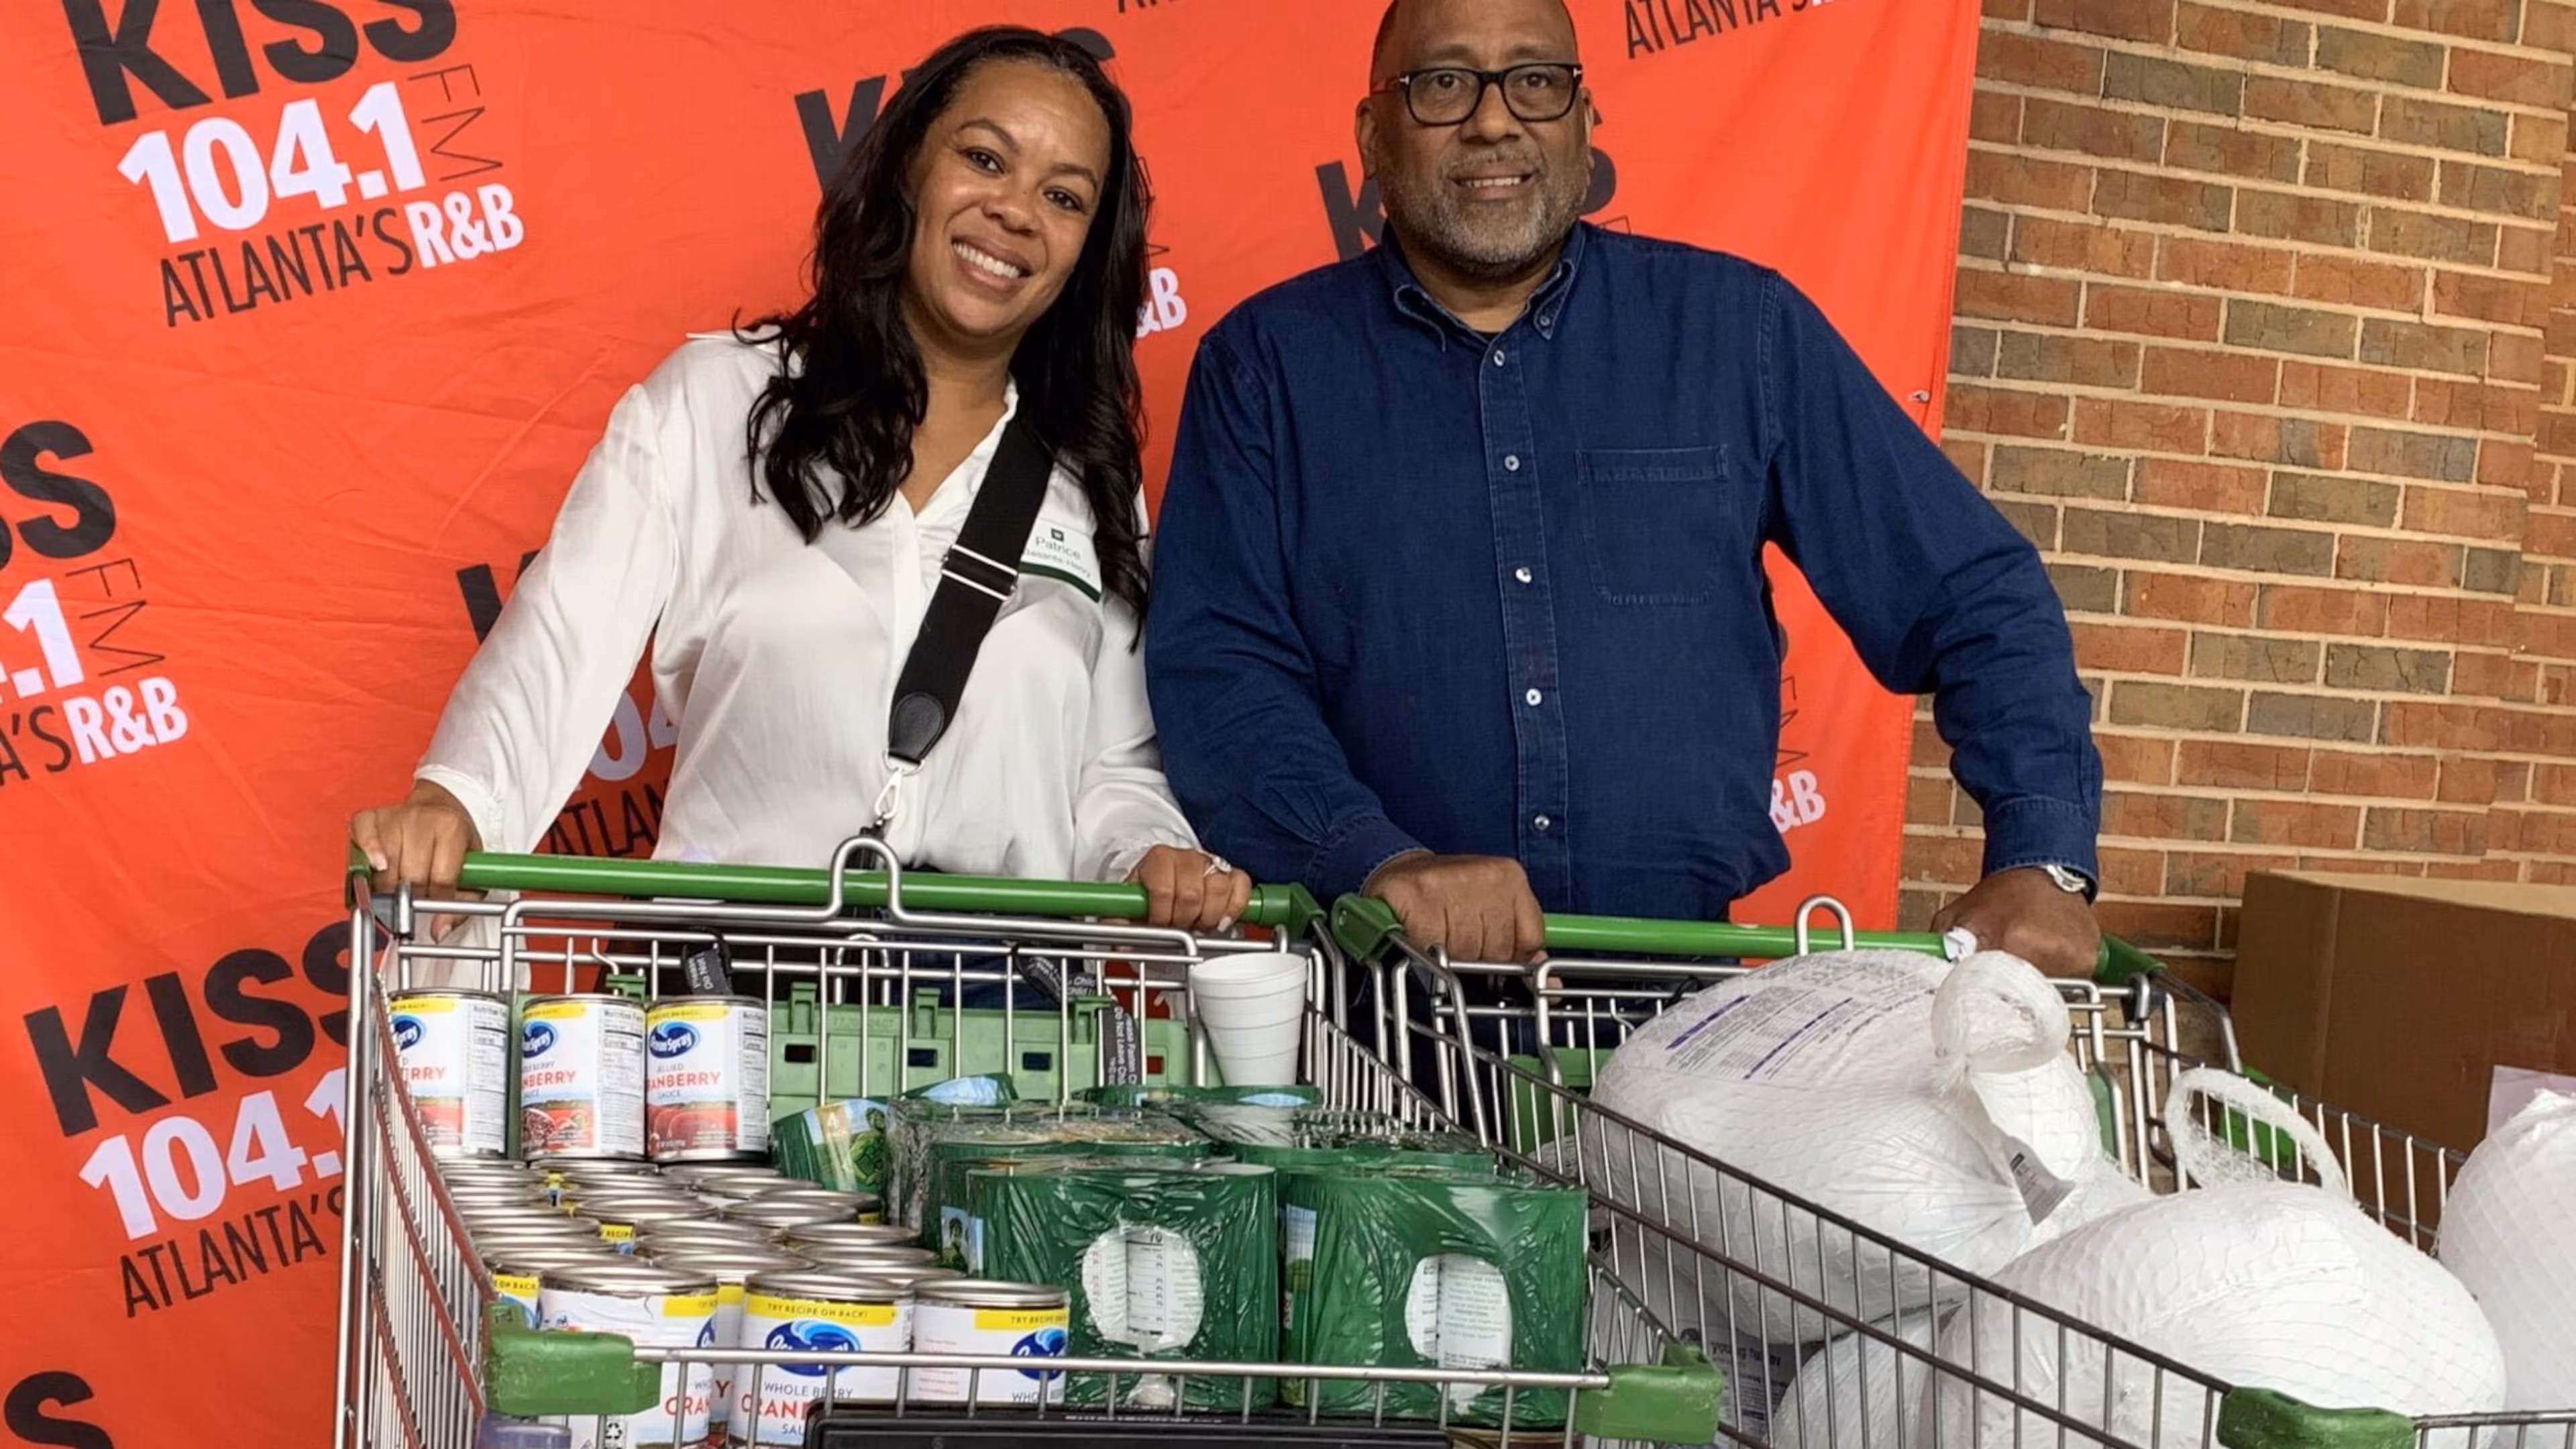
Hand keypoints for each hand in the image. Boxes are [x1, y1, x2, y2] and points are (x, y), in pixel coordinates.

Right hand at [350, 780, 483, 938]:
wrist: (438, 807)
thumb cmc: (453, 841)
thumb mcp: (472, 871)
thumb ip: (461, 905)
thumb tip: (438, 931)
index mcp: (452, 828)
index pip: (441, 879)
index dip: (436, 900)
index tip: (432, 907)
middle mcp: (423, 818)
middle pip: (411, 876)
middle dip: (411, 894)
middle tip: (414, 894)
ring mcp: (395, 816)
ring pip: (385, 867)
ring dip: (388, 884)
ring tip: (398, 882)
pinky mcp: (370, 817)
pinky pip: (362, 838)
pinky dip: (366, 856)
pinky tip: (376, 867)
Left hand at [1128, 846, 1254, 932]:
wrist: (1167, 873)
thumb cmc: (1151, 889)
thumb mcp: (1130, 902)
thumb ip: (1120, 921)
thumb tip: (1119, 944)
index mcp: (1159, 859)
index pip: (1163, 889)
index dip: (1161, 915)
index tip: (1158, 925)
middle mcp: (1186, 857)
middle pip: (1192, 893)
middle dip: (1185, 919)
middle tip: (1179, 927)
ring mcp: (1211, 863)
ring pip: (1218, 889)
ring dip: (1209, 916)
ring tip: (1198, 925)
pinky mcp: (1231, 871)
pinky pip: (1241, 885)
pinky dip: (1235, 907)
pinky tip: (1223, 921)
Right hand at [1365, 851, 1544, 962]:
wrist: (1402, 872)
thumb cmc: (1451, 898)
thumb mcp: (1495, 914)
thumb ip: (1523, 948)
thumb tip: (1551, 984)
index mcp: (1511, 877)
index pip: (1528, 940)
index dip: (1507, 955)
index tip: (1489, 948)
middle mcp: (1486, 875)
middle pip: (1497, 950)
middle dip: (1476, 956)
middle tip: (1457, 938)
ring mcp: (1451, 882)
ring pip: (1465, 952)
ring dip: (1449, 954)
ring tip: (1439, 933)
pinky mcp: (1418, 894)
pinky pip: (1433, 946)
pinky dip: (1425, 948)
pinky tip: (1421, 932)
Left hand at [1931, 868, 2100, 978]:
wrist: (2042, 869)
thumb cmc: (2000, 895)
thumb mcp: (1958, 915)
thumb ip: (1942, 948)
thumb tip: (1932, 980)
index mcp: (2011, 941)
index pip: (1995, 992)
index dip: (1985, 995)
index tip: (1981, 993)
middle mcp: (2045, 950)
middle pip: (2022, 996)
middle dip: (2009, 990)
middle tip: (2002, 974)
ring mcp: (2072, 957)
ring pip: (2048, 993)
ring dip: (2034, 984)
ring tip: (2026, 958)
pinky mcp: (2088, 958)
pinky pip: (2070, 983)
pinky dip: (2056, 976)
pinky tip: (2046, 954)